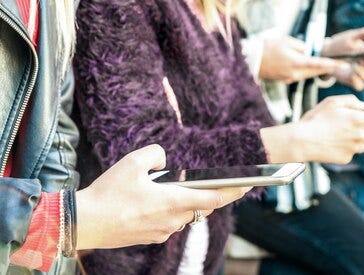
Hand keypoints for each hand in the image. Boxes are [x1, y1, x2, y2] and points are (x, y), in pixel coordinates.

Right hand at [75, 144, 250, 248]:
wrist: (85, 223)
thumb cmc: (108, 193)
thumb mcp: (132, 162)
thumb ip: (156, 153)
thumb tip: (165, 158)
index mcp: (173, 201)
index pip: (214, 198)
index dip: (234, 191)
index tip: (248, 185)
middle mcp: (173, 220)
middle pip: (202, 208)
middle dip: (209, 196)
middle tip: (214, 184)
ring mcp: (163, 232)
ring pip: (186, 216)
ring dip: (187, 204)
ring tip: (176, 190)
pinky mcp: (152, 238)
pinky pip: (170, 224)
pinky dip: (171, 213)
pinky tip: (155, 203)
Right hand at [258, 35, 342, 82]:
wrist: (251, 59)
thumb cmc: (269, 47)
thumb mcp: (288, 42)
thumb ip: (303, 48)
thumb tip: (311, 52)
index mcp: (297, 63)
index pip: (319, 64)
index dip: (332, 64)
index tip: (343, 64)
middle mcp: (295, 74)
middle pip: (316, 72)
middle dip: (328, 68)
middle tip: (340, 64)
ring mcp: (290, 79)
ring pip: (309, 75)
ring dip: (318, 70)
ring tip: (328, 65)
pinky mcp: (285, 80)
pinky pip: (300, 76)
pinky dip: (306, 72)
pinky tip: (309, 67)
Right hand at [260, 95, 363, 163]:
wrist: (302, 140)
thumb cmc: (316, 119)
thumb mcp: (333, 102)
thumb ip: (352, 101)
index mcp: (359, 120)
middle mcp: (360, 136)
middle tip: (354, 125)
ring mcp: (353, 149)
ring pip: (362, 144)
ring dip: (356, 140)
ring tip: (338, 134)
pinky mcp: (346, 159)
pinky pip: (351, 153)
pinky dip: (345, 148)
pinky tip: (332, 143)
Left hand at [322, 28, 363, 90]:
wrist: (324, 54)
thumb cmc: (339, 44)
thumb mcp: (350, 37)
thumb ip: (363, 34)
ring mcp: (358, 73)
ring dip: (363, 73)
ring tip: (355, 67)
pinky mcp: (352, 80)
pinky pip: (360, 86)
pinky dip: (357, 82)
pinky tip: (351, 75)